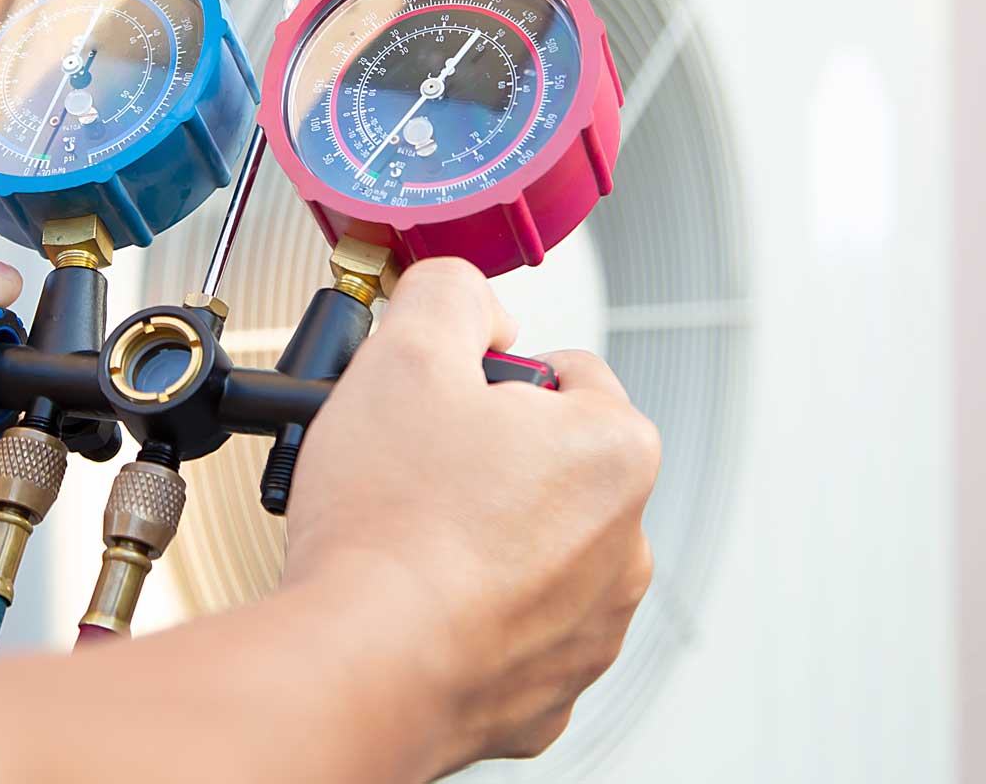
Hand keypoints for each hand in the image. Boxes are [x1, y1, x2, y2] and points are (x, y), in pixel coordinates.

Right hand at [282, 258, 659, 770]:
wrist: (358, 666)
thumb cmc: (390, 526)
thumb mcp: (408, 349)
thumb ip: (449, 293)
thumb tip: (467, 299)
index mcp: (614, 453)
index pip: (564, 373)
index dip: (487, 375)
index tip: (441, 401)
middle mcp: (626, 546)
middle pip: (547, 463)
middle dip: (483, 458)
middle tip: (412, 466)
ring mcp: (589, 628)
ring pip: (528, 548)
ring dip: (477, 535)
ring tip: (404, 535)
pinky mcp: (544, 692)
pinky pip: (505, 626)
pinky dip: (464, 611)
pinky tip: (411, 599)